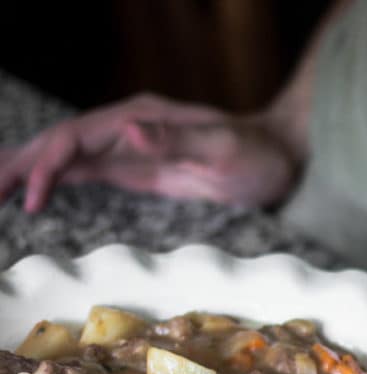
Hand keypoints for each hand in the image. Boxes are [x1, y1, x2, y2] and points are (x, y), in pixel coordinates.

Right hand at [0, 93, 299, 210]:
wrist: (279, 158)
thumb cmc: (257, 156)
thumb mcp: (223, 151)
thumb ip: (177, 141)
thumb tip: (128, 132)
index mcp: (140, 121)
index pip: (78, 139)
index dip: (49, 166)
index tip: (32, 198)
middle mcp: (127, 129)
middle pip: (59, 143)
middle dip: (20, 164)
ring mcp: (129, 148)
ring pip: (66, 157)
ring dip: (28, 171)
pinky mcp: (137, 169)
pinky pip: (86, 172)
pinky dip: (54, 181)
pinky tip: (34, 193)